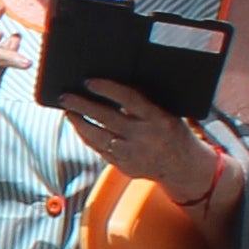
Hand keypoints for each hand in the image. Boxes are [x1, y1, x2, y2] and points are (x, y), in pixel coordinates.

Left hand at [58, 81, 226, 206]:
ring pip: (98, 137)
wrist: (183, 166)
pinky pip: (99, 150)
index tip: (89, 81)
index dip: (107, 89)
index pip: (129, 99)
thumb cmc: (172, 131)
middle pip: (106, 118)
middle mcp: (144, 136)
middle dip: (82, 106)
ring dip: (79, 123)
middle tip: (65, 96)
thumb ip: (144, 103)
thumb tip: (111, 86)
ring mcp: (133, 154)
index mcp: (158, 118)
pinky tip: (80, 126)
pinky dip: (87, 137)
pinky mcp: (124, 166)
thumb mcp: (167, 113)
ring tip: (68, 111)